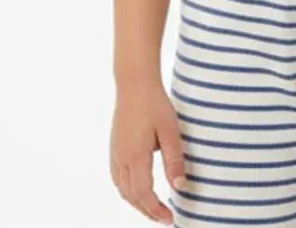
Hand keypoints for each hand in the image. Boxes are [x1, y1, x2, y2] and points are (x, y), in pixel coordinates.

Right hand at [110, 78, 186, 224]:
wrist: (134, 82)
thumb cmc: (154, 103)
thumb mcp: (170, 131)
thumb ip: (174, 160)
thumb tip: (180, 187)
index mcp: (135, 157)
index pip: (144, 195)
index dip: (156, 211)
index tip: (170, 219)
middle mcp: (121, 158)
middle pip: (131, 196)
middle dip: (147, 211)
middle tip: (164, 218)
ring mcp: (115, 153)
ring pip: (122, 189)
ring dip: (137, 202)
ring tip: (153, 208)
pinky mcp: (115, 146)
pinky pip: (118, 177)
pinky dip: (128, 190)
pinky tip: (138, 189)